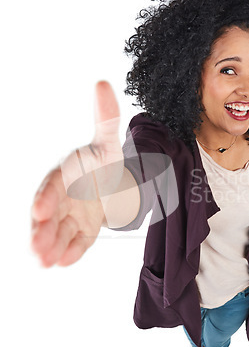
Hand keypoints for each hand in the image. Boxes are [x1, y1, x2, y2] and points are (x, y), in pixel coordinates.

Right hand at [30, 81, 121, 267]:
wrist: (115, 184)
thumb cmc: (105, 162)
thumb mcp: (109, 142)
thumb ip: (105, 118)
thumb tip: (102, 83)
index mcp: (66, 173)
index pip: (52, 184)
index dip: (46, 197)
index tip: (40, 211)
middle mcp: (63, 197)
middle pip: (49, 214)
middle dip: (41, 230)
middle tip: (35, 248)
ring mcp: (70, 216)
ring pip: (58, 232)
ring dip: (51, 246)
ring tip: (44, 263)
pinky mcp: (80, 231)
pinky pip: (75, 242)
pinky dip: (70, 252)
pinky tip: (64, 263)